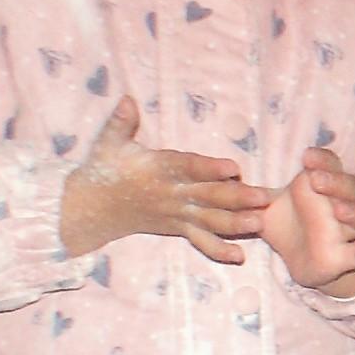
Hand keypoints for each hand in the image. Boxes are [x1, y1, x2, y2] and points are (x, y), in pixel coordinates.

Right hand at [59, 95, 270, 262]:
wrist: (91, 208)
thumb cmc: (104, 168)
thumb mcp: (108, 142)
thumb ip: (121, 122)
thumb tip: (127, 98)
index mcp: (158, 169)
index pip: (187, 168)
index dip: (209, 168)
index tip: (233, 167)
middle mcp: (171, 194)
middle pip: (207, 196)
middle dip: (237, 197)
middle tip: (263, 197)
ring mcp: (176, 214)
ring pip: (209, 220)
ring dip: (236, 223)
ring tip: (260, 223)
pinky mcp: (177, 229)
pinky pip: (199, 242)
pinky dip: (218, 250)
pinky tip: (240, 256)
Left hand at [260, 146, 354, 295]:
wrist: (301, 262)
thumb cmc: (286, 228)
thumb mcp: (263, 210)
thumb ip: (248, 197)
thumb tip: (219, 180)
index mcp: (322, 186)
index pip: (331, 164)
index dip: (323, 160)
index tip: (306, 158)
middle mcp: (341, 204)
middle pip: (351, 187)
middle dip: (336, 183)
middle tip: (315, 180)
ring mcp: (349, 231)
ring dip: (352, 212)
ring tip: (337, 211)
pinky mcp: (351, 256)